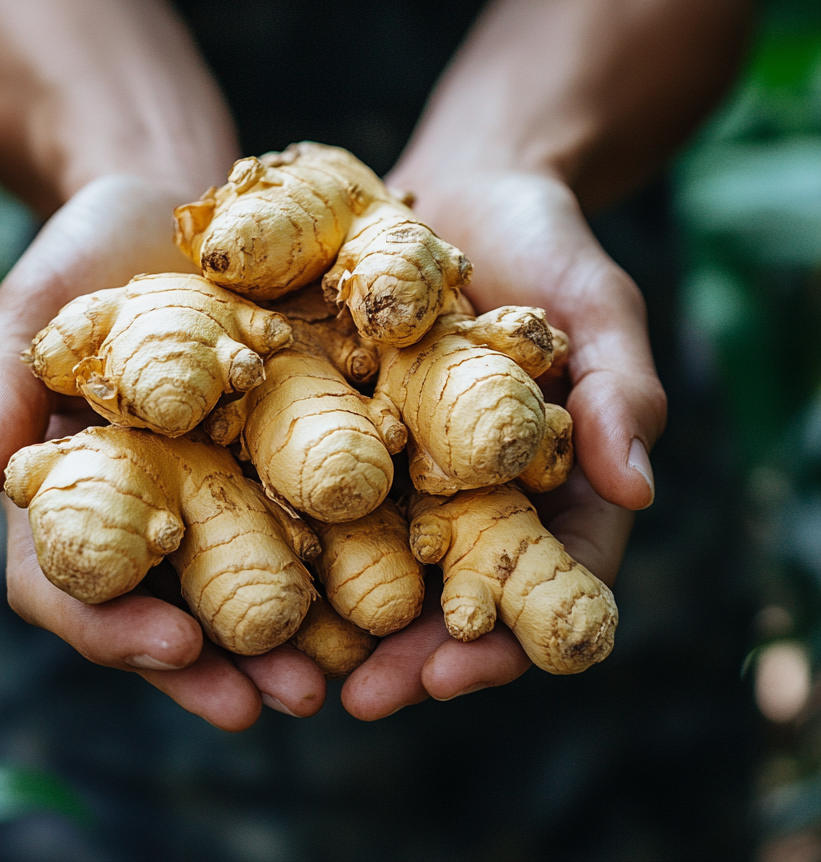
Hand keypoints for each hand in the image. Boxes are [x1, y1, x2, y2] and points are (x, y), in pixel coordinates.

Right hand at [0, 178, 326, 728]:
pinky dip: (345, 556)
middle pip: (172, 609)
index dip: (114, 628)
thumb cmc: (83, 254)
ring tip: (346, 675)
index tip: (173, 644)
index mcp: (77, 491)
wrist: (170, 205)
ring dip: (293, 638)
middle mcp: (149, 507)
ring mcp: (219, 484)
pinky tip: (393, 584)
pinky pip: (313, 512)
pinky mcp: (283, 448)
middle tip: (283, 704)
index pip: (75, 583)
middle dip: (221, 666)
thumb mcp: (34, 304)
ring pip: (248, 581)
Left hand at [341, 169, 665, 718]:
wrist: (461, 186)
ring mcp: (404, 461)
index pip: (540, 584)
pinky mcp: (346, 422)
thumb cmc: (547, 242)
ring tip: (291, 661)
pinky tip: (247, 560)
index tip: (457, 676)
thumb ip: (621, 390)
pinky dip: (292, 527)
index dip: (505, 640)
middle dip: (408, 652)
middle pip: (449, 594)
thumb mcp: (597, 305)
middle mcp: (471, 488)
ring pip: (378, 558)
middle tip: (359, 699)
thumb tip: (638, 490)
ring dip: (341, 614)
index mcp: (548, 483)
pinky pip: (318, 483)